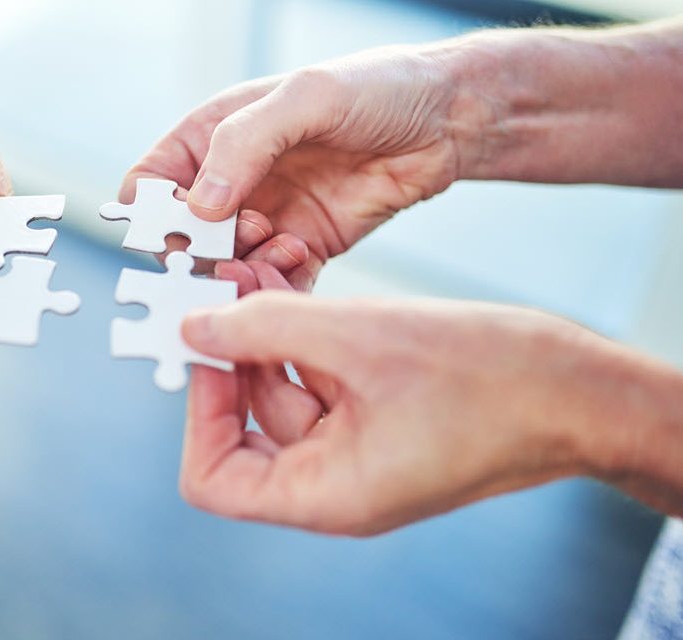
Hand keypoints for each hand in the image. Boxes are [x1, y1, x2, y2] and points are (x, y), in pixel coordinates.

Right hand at [124, 47, 473, 289]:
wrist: (447, 119)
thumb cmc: (375, 87)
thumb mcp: (306, 98)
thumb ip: (245, 144)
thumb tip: (200, 203)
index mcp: (212, 138)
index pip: (150, 185)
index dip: (152, 212)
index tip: (180, 226)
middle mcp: (231, 182)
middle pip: (182, 238)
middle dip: (201, 250)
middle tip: (239, 241)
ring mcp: (264, 219)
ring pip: (224, 269)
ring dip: (241, 270)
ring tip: (279, 246)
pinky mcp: (301, 249)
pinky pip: (272, 285)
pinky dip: (275, 288)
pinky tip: (298, 260)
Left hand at [176, 272, 682, 533]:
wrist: (582, 390)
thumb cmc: (488, 377)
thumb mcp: (358, 338)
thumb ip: (265, 330)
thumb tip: (194, 327)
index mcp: (325, 493)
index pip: (215, 479)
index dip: (199, 414)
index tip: (204, 349)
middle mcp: (334, 483)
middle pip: (248, 427)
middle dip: (234, 354)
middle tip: (222, 287)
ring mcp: (358, 452)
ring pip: (285, 393)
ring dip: (267, 334)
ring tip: (257, 270)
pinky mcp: (379, 421)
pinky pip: (323, 382)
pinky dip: (305, 339)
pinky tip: (292, 287)